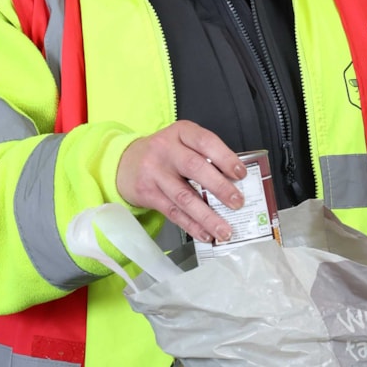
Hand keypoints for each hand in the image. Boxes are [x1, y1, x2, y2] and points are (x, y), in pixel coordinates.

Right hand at [116, 122, 246, 242]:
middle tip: (238, 202)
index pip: (205, 141)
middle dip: (220, 187)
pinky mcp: (148, 193)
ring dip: (207, 216)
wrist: (125, 163)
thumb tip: (236, 184)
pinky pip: (173, 212)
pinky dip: (192, 225)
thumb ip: (205, 155)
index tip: (241, 174)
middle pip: (195, 168)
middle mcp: (166, 150)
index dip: (225, 157)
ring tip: (224, 230)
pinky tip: (205, 234)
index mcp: (181, 132)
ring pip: (184, 196)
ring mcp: (154, 172)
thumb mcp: (182, 142)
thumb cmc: (165, 153)